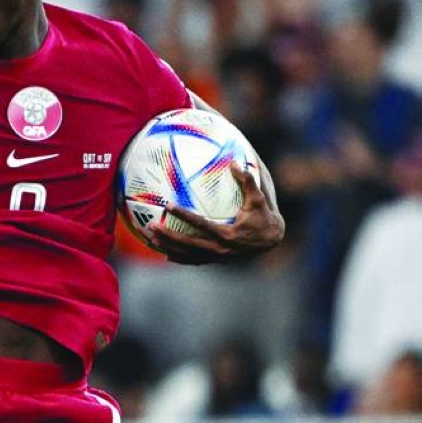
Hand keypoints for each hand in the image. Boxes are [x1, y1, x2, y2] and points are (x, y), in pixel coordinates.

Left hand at [144, 163, 284, 261]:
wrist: (271, 240)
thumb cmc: (263, 216)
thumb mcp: (258, 198)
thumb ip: (247, 180)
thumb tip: (235, 162)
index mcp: (228, 234)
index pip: (201, 224)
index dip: (184, 215)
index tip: (169, 206)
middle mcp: (220, 248)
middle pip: (188, 244)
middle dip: (168, 236)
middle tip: (151, 227)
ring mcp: (217, 257)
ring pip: (188, 255)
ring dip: (169, 247)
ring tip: (151, 240)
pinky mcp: (217, 260)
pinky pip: (194, 261)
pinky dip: (180, 258)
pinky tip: (166, 254)